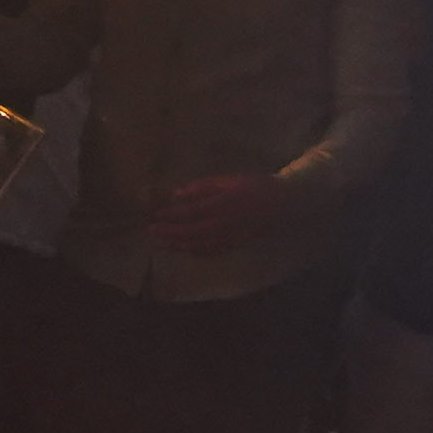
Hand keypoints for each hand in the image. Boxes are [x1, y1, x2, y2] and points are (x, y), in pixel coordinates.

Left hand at [141, 172, 277, 255]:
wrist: (281, 203)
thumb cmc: (253, 186)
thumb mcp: (227, 180)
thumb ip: (202, 188)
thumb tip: (177, 194)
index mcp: (223, 204)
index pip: (190, 213)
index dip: (171, 215)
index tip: (156, 215)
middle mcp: (224, 224)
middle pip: (190, 233)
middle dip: (168, 233)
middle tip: (150, 231)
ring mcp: (229, 238)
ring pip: (197, 246)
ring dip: (176, 245)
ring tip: (159, 242)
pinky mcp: (234, 246)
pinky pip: (210, 252)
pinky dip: (192, 251)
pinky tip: (181, 248)